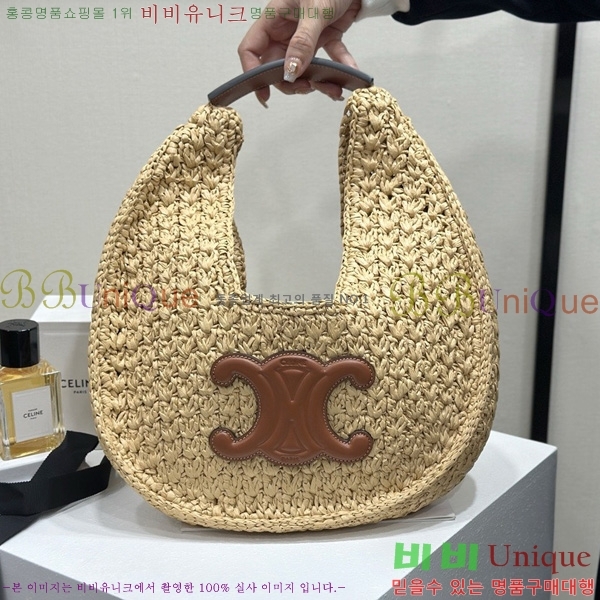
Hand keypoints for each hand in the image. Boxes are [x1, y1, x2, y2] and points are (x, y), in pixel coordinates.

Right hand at [238, 0, 361, 104]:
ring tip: (332, 87)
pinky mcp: (325, 38)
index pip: (251, 49)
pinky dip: (339, 67)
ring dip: (317, 81)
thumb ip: (302, 43)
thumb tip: (290, 72)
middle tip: (306, 88)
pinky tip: (350, 72)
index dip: (253, 73)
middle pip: (277, 66)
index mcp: (273, 18)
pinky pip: (329, 59)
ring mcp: (304, 37)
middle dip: (291, 82)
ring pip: (303, 68)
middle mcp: (285, 30)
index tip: (264, 92)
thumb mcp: (314, 11)